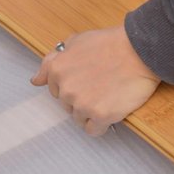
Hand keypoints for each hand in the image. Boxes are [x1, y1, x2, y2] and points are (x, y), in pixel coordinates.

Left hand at [31, 26, 160, 135]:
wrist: (137, 51)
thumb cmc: (108, 44)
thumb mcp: (74, 43)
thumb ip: (51, 61)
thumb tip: (35, 81)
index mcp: (57, 70)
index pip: (54, 90)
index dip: (71, 85)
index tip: (84, 80)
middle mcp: (66, 89)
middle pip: (67, 105)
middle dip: (80, 98)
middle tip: (99, 85)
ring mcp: (82, 103)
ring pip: (79, 118)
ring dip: (91, 112)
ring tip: (106, 95)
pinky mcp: (100, 116)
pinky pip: (93, 130)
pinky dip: (101, 125)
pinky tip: (110, 111)